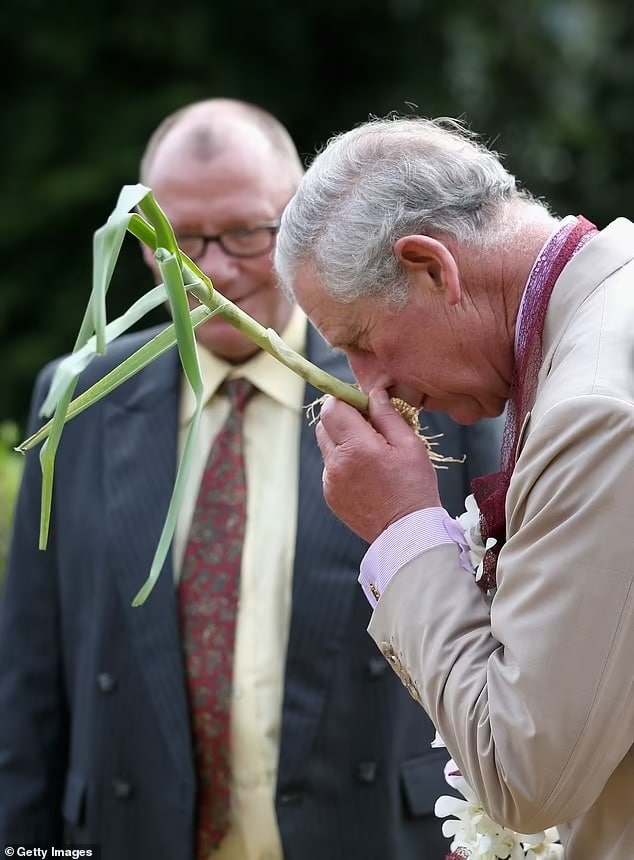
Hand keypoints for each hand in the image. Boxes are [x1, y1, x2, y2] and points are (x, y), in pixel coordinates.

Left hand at [315, 389, 440, 542]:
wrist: (408, 534)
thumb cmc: (414, 488)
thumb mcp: (410, 446)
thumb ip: (388, 416)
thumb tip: (374, 394)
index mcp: (357, 447)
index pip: (332, 408)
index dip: (345, 400)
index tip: (363, 405)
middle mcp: (336, 463)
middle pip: (323, 424)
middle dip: (342, 419)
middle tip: (369, 428)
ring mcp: (330, 481)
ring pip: (326, 446)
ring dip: (342, 441)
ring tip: (370, 455)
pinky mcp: (330, 495)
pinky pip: (330, 468)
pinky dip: (343, 463)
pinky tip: (366, 474)